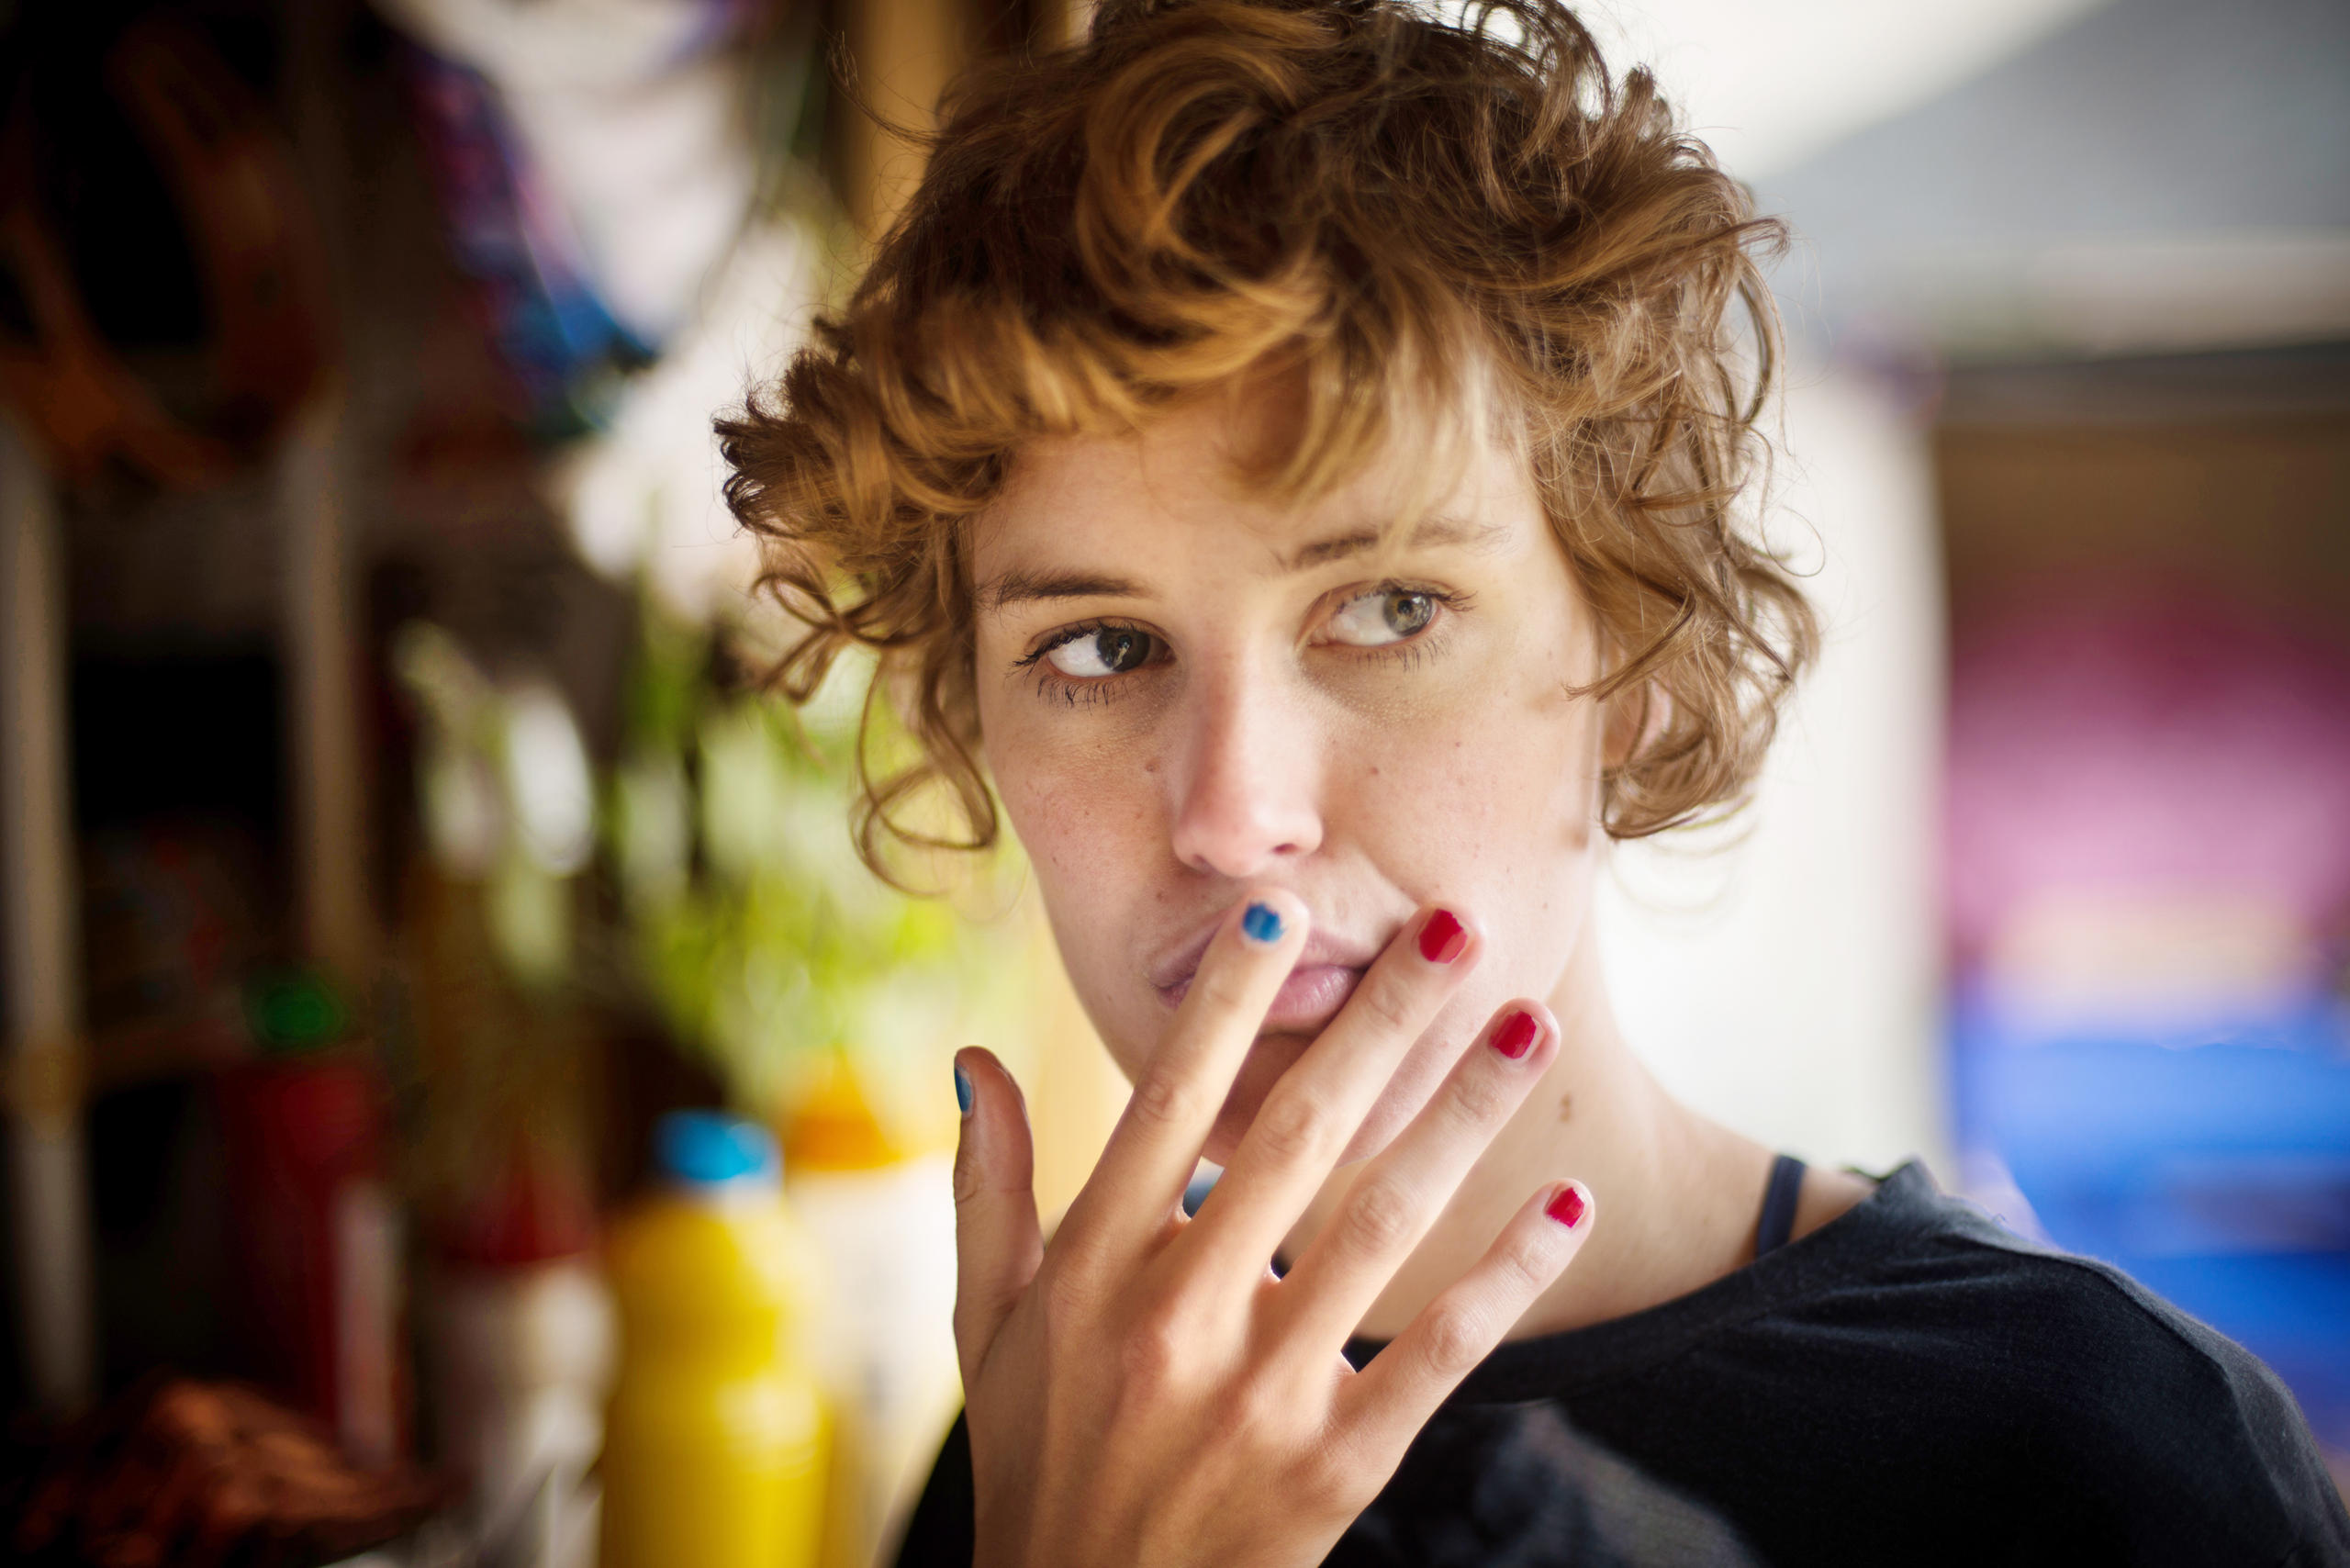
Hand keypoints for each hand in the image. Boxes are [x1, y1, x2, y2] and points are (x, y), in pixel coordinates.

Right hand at [950, 891, 1595, 1567]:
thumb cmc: (1035, 1456)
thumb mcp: (989, 1324)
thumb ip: (988, 1186)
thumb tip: (972, 1056)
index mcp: (1094, 1265)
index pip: (1169, 1099)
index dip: (1230, 1001)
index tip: (1285, 911)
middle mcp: (1179, 1313)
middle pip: (1300, 1134)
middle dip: (1385, 1019)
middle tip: (1456, 922)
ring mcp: (1263, 1391)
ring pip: (1384, 1224)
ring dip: (1467, 1114)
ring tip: (1533, 1020)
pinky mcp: (1336, 1466)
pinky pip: (1440, 1354)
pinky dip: (1510, 1277)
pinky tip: (1567, 1202)